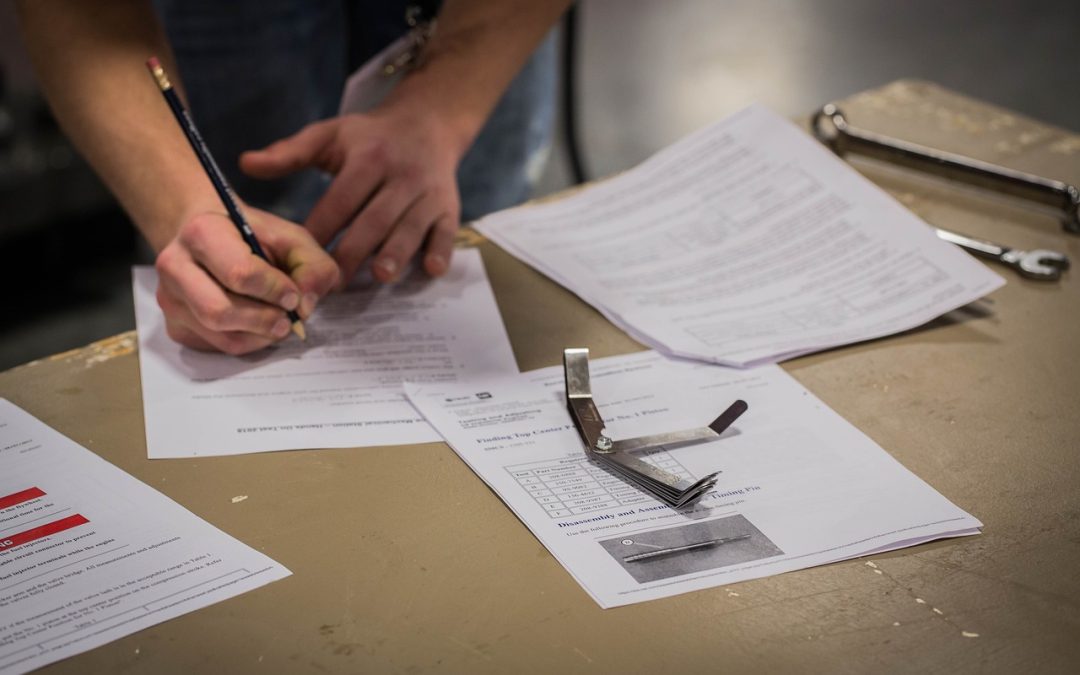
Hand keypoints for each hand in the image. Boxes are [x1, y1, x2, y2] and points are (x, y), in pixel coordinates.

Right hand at [154, 205, 340, 353]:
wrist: (210, 239)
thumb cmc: (253, 236)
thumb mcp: (292, 238)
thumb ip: (312, 266)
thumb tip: (305, 306)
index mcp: (202, 232)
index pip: (240, 274)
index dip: (275, 290)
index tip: (293, 295)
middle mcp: (175, 266)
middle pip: (220, 312)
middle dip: (264, 321)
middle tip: (288, 320)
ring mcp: (170, 299)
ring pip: (220, 336)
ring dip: (260, 336)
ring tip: (278, 322)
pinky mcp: (175, 326)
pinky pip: (216, 347)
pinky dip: (247, 343)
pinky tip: (257, 326)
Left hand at [239, 107, 461, 286]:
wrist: (428, 123)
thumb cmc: (371, 137)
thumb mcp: (330, 135)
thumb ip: (289, 153)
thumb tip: (245, 164)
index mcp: (368, 157)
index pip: (341, 198)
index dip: (321, 227)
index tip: (300, 256)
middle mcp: (401, 175)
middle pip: (375, 217)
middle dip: (354, 250)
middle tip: (331, 284)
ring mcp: (429, 193)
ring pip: (411, 227)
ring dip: (396, 252)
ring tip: (378, 277)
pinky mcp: (450, 207)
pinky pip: (447, 232)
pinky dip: (440, 251)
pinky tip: (430, 270)